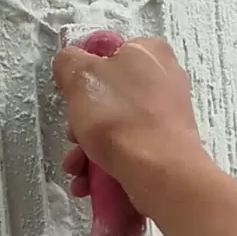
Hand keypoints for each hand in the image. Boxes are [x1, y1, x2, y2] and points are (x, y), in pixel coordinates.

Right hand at [53, 36, 207, 218]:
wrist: (158, 172)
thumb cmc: (119, 117)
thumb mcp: (80, 76)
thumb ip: (68, 62)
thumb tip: (69, 64)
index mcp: (148, 52)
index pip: (107, 54)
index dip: (83, 76)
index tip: (71, 97)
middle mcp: (164, 80)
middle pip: (108, 97)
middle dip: (81, 123)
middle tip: (73, 137)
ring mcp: (168, 116)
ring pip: (115, 128)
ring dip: (87, 151)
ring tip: (76, 170)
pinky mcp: (167, 147)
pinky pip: (129, 150)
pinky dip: (106, 165)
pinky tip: (88, 183)